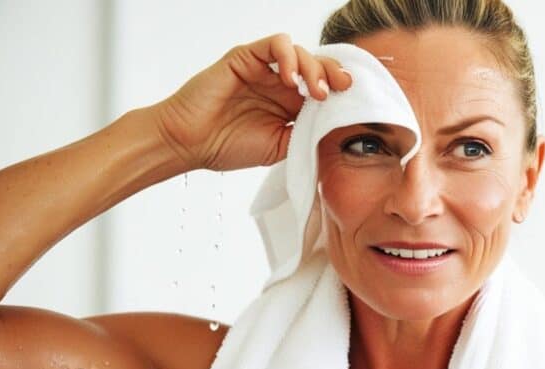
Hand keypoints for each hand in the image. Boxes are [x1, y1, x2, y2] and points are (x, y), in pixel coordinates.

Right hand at [153, 34, 352, 171]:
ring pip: (302, 53)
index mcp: (291, 105)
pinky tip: (291, 79)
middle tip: (342, 90)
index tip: (354, 103)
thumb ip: (306, 134)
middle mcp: (280, 83)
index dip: (341, 92)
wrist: (190, 143)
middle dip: (335, 75)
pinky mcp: (247, 57)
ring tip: (315, 92)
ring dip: (315, 69)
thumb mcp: (280, 147)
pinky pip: (276, 44)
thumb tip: (338, 128)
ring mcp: (264, 69)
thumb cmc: (228, 146)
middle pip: (319, 67)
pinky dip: (290, 56)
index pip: (325, 88)